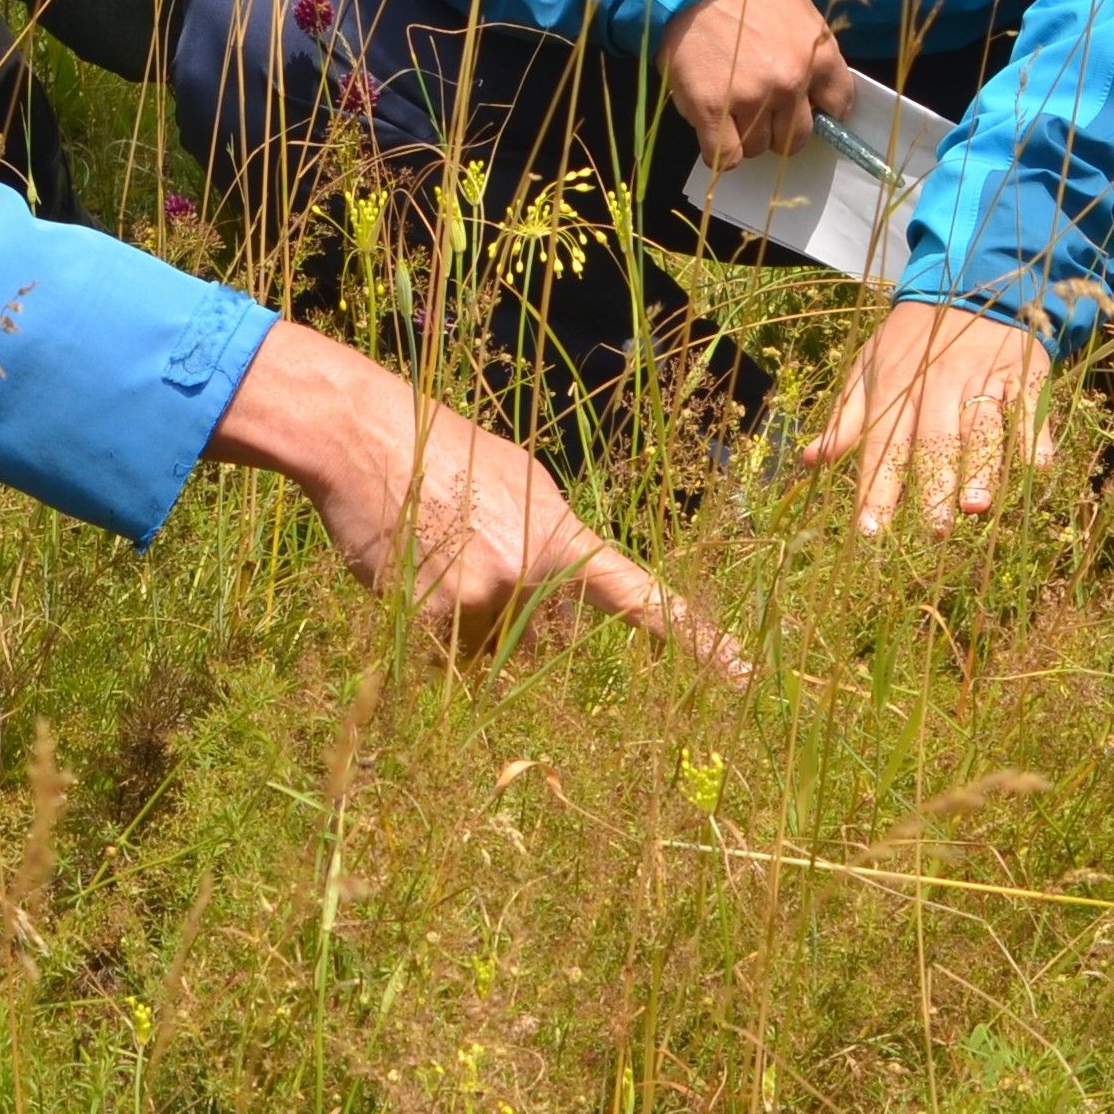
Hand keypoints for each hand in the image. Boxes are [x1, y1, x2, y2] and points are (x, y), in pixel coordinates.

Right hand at [206, 321, 739, 671]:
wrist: (366, 436)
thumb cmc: (445, 453)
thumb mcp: (521, 482)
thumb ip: (551, 543)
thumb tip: (560, 607)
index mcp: (564, 535)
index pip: (641, 597)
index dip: (697, 641)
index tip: (747, 678)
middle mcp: (535, 572)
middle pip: (545, 642)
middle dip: (517, 622)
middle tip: (473, 560)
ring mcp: (486, 597)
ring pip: (489, 650)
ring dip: (468, 626)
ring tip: (436, 560)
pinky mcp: (435, 617)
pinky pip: (445, 652)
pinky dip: (429, 626)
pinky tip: (409, 574)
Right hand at [655, 0, 851, 168]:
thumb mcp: (796, 4)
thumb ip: (809, 47)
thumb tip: (813, 83)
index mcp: (818, 55)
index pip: (839, 105)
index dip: (820, 108)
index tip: (805, 106)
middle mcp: (791, 83)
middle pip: (797, 137)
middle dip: (780, 128)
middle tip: (760, 110)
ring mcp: (751, 99)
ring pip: (759, 148)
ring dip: (746, 135)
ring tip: (729, 110)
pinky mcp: (711, 109)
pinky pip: (725, 156)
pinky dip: (720, 151)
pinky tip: (713, 132)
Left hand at [801, 301, 1055, 534]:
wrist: (967, 283)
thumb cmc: (910, 340)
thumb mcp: (868, 367)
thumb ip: (844, 418)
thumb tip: (811, 461)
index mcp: (893, 384)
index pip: (881, 443)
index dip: (876, 487)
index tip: (870, 531)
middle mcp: (937, 381)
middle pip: (934, 440)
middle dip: (932, 485)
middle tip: (934, 530)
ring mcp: (982, 376)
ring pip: (981, 427)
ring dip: (981, 467)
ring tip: (976, 506)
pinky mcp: (1022, 370)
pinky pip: (1028, 404)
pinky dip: (1033, 433)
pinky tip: (1035, 466)